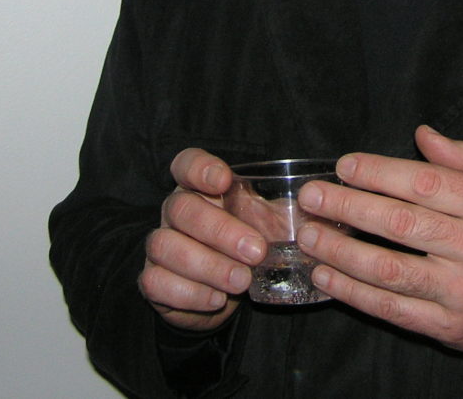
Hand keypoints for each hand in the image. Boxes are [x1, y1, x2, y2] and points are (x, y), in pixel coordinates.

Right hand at [138, 148, 266, 330]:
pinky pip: (157, 282)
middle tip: (256, 251)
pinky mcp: (153, 280)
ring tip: (242, 280)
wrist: (220, 292)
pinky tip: (217, 298)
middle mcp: (174, 212)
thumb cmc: (245, 246)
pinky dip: (190, 292)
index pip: (186, 164)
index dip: (200, 168)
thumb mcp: (265, 223)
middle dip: (220, 230)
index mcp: (198, 188)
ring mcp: (160, 245)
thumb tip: (310, 207)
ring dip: (208, 265)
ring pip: (166, 246)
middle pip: (182, 208)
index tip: (225, 180)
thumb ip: (279, 211)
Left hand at [295, 125, 462, 359]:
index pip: (425, 184)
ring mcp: (461, 292)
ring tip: (308, 234)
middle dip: (347, 206)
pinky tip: (326, 276)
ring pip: (388, 269)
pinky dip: (353, 293)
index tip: (345, 166)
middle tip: (311, 196)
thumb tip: (423, 135)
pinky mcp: (448, 327)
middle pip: (399, 223)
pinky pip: (392, 308)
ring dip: (340, 251)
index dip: (379, 172)